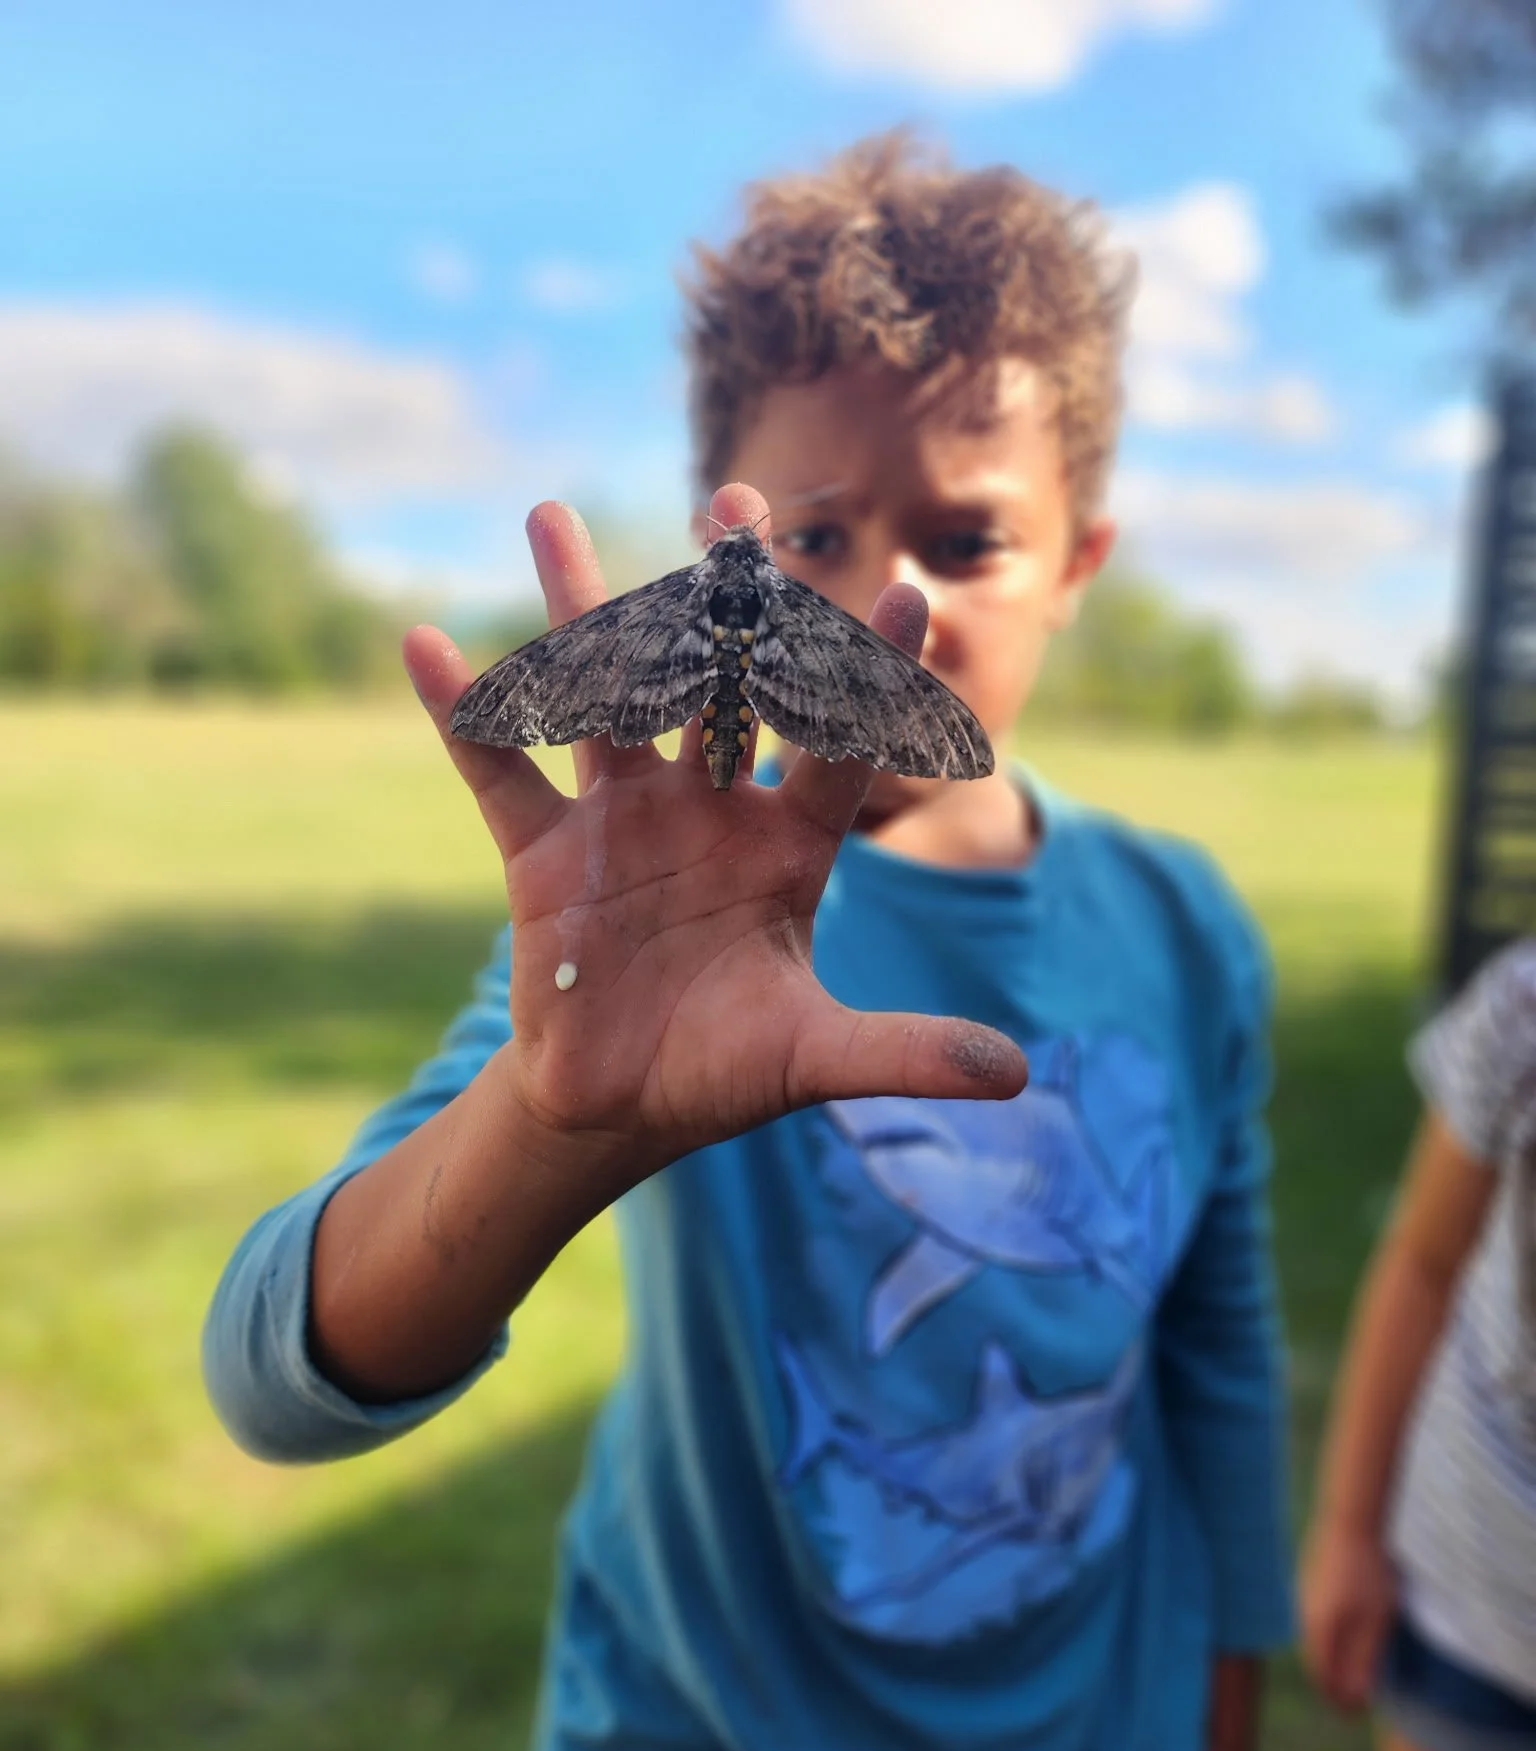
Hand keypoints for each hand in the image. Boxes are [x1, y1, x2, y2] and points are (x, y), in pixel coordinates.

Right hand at [405, 482, 1026, 1168]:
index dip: (873, 674)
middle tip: (736, 504)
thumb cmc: (727, 1065)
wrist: (622, 1101)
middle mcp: (706, 807)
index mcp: (787, 841)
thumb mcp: (815, 1057)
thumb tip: (1014, 1074)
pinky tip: (428, 646)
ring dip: (576, 609)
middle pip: (721, 685)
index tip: (910, 589)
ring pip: (603, 697)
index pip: (839, 743)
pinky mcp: (543, 851)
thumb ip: (903, 1053)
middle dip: (726, 600)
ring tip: (550, 513)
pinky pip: (499, 771)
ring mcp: (621, 818)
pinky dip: (464, 715)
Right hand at [1300, 1518, 1396, 1714]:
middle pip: (1317, 1661)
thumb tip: (1355, 1696)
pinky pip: (1317, 1620)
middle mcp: (1304, 1617)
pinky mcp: (1310, 1582)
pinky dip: (1331, 1637)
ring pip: (1316, 1640)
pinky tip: (1348, 1632)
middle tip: (1355, 1699)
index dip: (1338, 1701)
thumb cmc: (1369, 1572)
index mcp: (1319, 1631)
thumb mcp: (1376, 1622)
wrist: (1351, 1521)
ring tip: (1354, 1668)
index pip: (1323, 1679)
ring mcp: (1304, 1597)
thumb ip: (1364, 1660)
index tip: (1356, 1714)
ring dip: (1332, 1658)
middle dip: (1333, 1682)